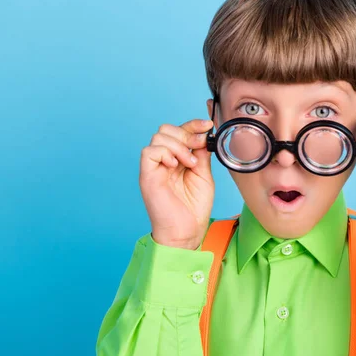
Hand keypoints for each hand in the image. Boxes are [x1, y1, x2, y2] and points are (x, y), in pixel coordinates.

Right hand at [139, 119, 214, 248]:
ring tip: (190, 163)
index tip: (208, 124)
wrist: (187, 231)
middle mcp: (164, 160)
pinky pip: (149, 151)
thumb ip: (202, 154)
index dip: (193, 124)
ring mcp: (154, 167)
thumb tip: (205, 133)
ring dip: (179, 145)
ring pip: (158, 136)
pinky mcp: (147, 175)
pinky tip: (176, 166)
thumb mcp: (204, 175)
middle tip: (199, 147)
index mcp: (178, 158)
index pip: (180, 131)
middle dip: (186, 132)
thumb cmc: (194, 208)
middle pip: (166, 129)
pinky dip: (165, 153)